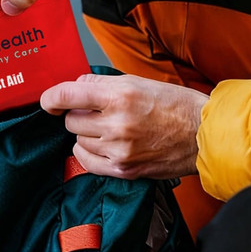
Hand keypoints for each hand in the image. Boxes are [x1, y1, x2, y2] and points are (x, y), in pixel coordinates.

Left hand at [40, 73, 208, 179]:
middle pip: (71, 120)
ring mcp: (119, 149)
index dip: (51, 98)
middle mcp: (117, 123)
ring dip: (86, 134)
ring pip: (78, 140)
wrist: (203, 135)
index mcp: (120, 96)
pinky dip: (88, 152)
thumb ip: (101, 84)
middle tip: (98, 113)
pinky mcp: (123, 169)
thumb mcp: (137, 82)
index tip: (48, 101)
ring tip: (109, 129)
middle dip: (79, 115)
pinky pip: (86, 161)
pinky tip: (104, 145)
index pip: (68, 95)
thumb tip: (75, 87)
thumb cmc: (174, 105)